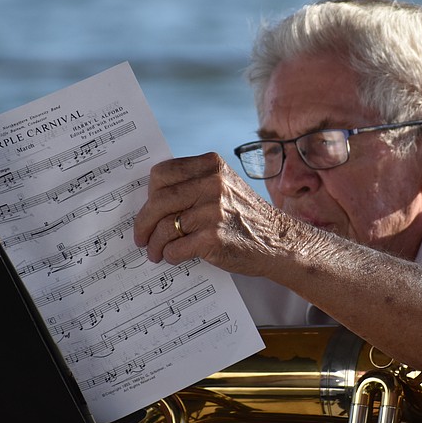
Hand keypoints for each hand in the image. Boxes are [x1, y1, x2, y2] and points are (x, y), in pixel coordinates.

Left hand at [133, 153, 293, 273]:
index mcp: (212, 165)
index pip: (162, 174)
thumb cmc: (246, 217)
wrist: (280, 241)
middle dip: (143, 223)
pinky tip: (175, 257)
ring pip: (165, 227)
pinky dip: (171, 255)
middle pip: (158, 201)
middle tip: (141, 237)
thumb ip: (194, 184)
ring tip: (156, 252)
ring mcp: (214, 211)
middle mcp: (213, 183)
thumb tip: (151, 200)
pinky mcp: (214, 238)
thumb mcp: (225, 186)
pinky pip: (176, 248)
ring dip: (155, 244)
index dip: (149, 194)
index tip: (148, 209)